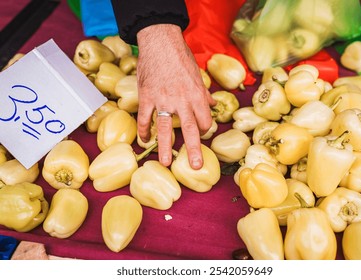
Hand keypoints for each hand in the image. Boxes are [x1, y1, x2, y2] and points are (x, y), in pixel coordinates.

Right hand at [136, 24, 215, 168]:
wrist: (160, 41)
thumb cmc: (181, 57)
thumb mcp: (198, 75)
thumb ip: (204, 93)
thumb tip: (213, 103)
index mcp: (197, 95)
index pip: (205, 121)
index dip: (205, 130)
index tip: (201, 133)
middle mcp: (182, 100)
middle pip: (189, 129)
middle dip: (193, 149)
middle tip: (195, 166)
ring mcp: (163, 100)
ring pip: (164, 128)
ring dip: (164, 147)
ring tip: (165, 162)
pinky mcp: (147, 97)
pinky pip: (145, 118)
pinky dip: (144, 130)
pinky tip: (144, 140)